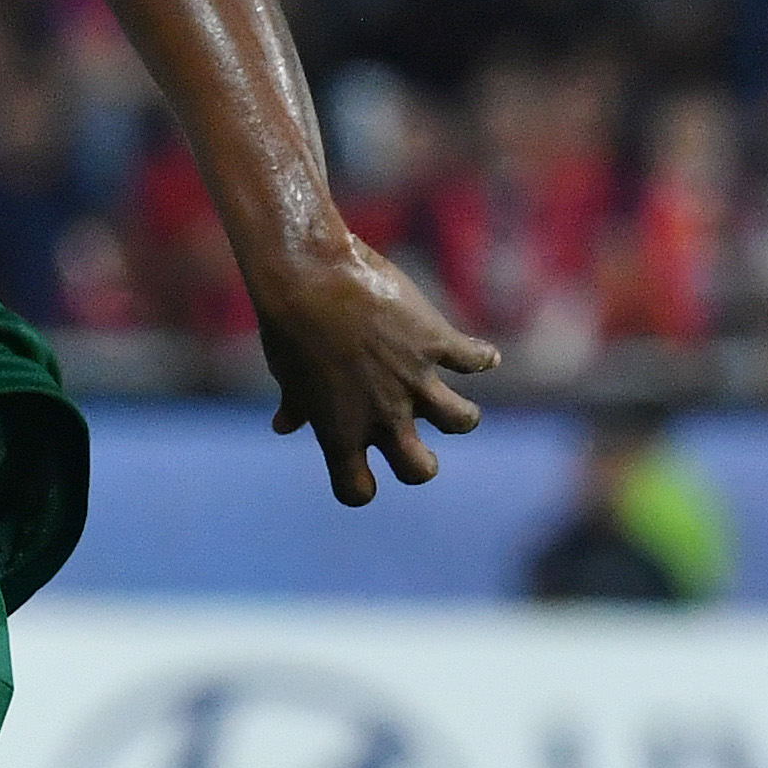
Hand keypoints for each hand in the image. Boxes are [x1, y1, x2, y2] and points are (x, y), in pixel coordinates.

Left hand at [257, 231, 501, 505]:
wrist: (308, 276)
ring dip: (461, 416)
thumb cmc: (289, 327)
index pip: (356, 490)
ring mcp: (413, 379)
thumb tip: (285, 425)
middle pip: (420, 470)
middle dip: (423, 464)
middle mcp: (382, 414)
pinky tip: (480, 354)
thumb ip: (297, 405)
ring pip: (462, 421)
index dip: (360, 484)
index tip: (363, 468)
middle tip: (415, 441)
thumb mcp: (286, 373)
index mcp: (339, 432)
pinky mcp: (435, 341)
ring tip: (452, 403)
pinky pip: (476, 359)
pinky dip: (482, 357)